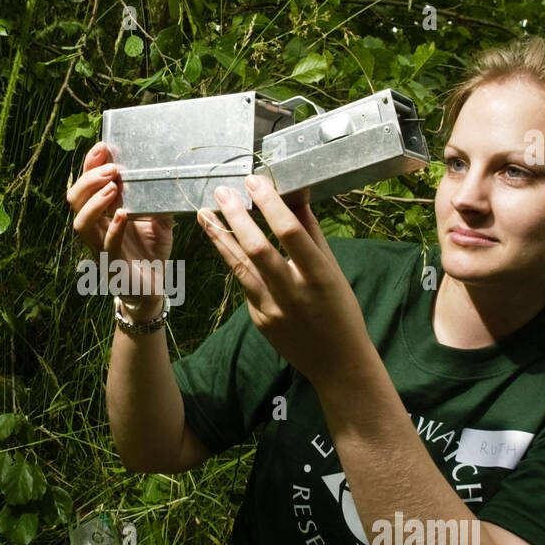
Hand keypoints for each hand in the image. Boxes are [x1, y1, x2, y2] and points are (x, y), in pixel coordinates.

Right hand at [67, 140, 174, 298]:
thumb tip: (170, 177)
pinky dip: (113, 229)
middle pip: (75, 199)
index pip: (87, 184)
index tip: (103, 146)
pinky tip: (122, 215)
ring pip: (81, 223)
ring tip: (111, 188)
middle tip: (112, 169)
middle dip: (89, 179)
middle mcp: (95, 228)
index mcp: (103, 213)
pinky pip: (106, 246)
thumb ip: (159, 201)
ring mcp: (100, 247)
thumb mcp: (159, 221)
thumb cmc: (151, 253)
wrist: (153, 289)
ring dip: (94, 203)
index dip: (90, 165)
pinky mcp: (112, 265)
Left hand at [198, 174, 367, 386]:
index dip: (270, 205)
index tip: (254, 182)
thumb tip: (297, 192)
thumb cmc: (340, 309)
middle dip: (236, 217)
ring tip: (204, 213)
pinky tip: (222, 240)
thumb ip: (311, 232)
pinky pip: (244, 283)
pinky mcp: (258, 319)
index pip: (290, 233)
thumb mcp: (332, 269)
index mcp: (319, 275)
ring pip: (239, 267)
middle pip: (257, 249)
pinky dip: (233, 260)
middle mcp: (293, 293)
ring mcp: (272, 309)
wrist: (336, 362)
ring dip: (220, 237)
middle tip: (221, 191)